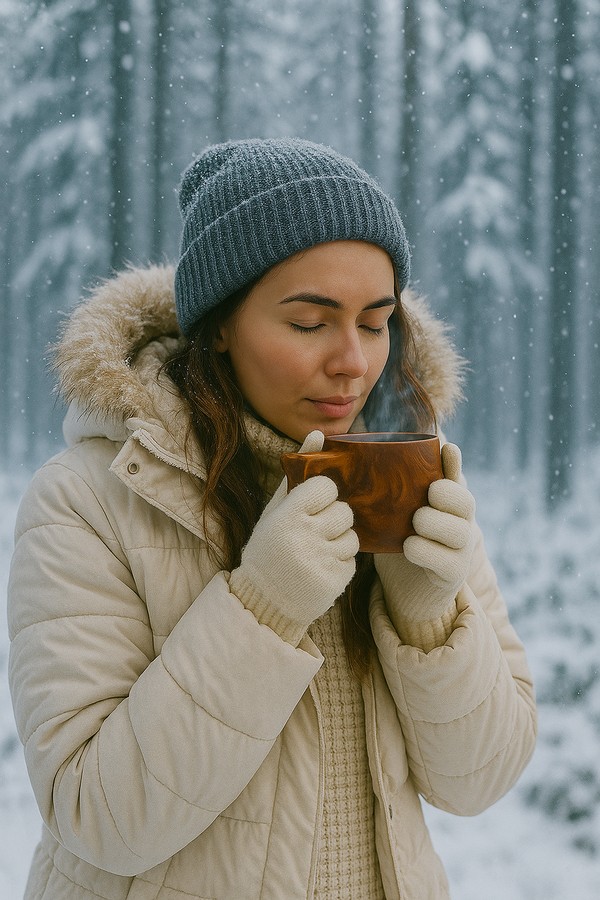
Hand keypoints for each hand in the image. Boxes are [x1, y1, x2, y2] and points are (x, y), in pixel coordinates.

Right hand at [229, 431, 359, 642]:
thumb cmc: (270, 547)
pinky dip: (340, 564)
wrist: (262, 600)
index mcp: (286, 516)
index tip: (311, 507)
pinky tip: (320, 568)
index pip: (326, 487)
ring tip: (317, 551)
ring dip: (340, 543)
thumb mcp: (276, 509)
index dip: (323, 496)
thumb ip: (297, 471)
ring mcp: (319, 562)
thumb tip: (318, 434)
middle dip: (333, 520)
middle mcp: (302, 538)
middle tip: (313, 532)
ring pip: (353, 537)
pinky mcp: (333, 583)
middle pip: (344, 512)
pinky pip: (353, 562)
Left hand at [374, 443, 475, 627]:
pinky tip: (409, 548)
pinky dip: (423, 550)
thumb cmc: (395, 545)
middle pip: (465, 501)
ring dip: (431, 523)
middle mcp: (461, 524)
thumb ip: (386, 492)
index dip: (454, 464)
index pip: (456, 479)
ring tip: (414, 524)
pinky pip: (445, 559)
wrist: (403, 592)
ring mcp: (461, 550)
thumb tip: (355, 459)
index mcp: (447, 505)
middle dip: (445, 495)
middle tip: (425, 498)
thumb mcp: (390, 515)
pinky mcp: (453, 574)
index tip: (448, 448)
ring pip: (458, 530)